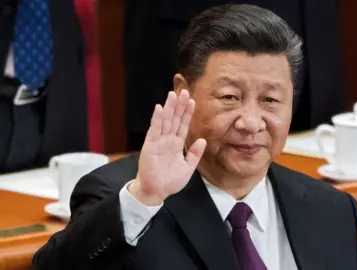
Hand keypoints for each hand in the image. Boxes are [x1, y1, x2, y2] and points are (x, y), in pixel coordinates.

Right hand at [129, 90, 205, 205]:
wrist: (156, 192)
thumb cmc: (170, 182)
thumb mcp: (188, 168)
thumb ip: (195, 154)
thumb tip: (203, 140)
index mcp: (177, 145)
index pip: (183, 125)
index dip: (187, 113)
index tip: (192, 101)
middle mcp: (167, 140)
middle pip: (174, 119)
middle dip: (179, 106)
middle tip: (184, 91)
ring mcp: (158, 142)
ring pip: (165, 121)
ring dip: (169, 108)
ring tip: (173, 94)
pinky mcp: (150, 146)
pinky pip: (154, 130)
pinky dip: (157, 119)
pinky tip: (160, 109)